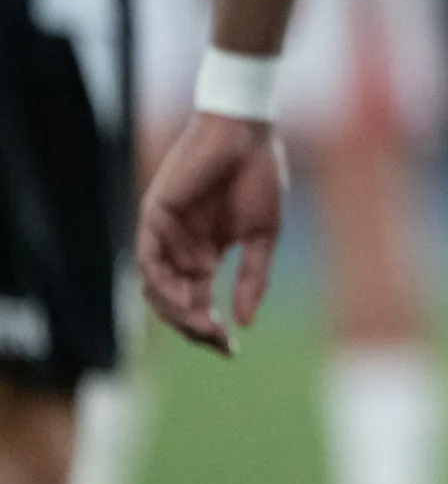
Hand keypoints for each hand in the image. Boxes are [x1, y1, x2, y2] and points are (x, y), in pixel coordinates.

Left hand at [137, 111, 288, 354]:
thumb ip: (253, 277)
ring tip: (203, 325)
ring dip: (176, 312)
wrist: (247, 134)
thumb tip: (245, 322)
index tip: (232, 350)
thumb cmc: (259, 175)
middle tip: (219, 342)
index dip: (212, 329)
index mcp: (205, 254)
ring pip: (156, 289)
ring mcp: (164, 234)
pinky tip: (186, 299)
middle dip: (195, 327)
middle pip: (175, 303)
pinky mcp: (154, 216)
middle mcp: (180, 249)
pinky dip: (163, 284)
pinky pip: (149, 260)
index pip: (198, 302)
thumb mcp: (263, 235)